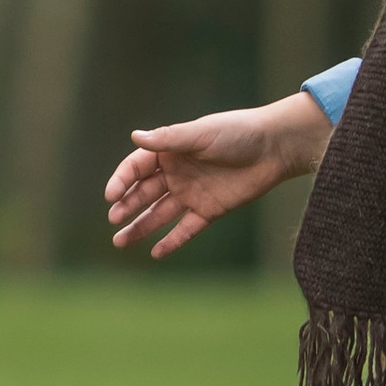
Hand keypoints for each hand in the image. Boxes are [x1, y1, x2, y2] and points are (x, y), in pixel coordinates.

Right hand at [106, 91, 333, 258]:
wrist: (274, 148)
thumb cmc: (236, 133)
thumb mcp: (200, 134)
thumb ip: (169, 139)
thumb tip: (135, 136)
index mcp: (170, 151)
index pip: (137, 167)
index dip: (122, 181)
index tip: (111, 196)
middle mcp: (177, 173)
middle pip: (144, 193)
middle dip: (127, 206)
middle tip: (113, 219)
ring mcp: (192, 193)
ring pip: (159, 214)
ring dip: (140, 227)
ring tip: (120, 242)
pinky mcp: (209, 211)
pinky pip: (186, 229)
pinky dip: (171, 241)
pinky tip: (155, 253)